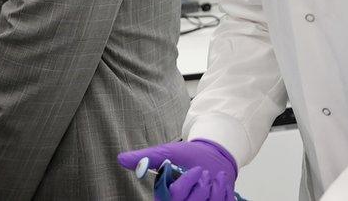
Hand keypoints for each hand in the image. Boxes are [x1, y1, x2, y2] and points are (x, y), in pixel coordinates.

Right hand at [119, 139, 237, 200]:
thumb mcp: (167, 152)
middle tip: (206, 173)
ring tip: (216, 176)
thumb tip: (121, 159)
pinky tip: (222, 184)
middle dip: (203, 187)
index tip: (197, 169)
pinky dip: (226, 193)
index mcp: (167, 196)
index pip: (174, 198)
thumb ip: (147, 158)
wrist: (214, 156)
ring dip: (216, 188)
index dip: (187, 185)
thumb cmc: (189, 156)